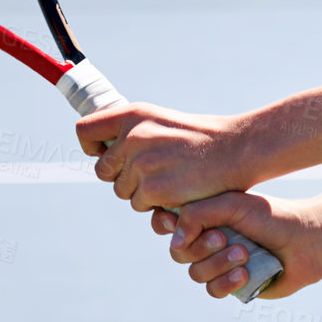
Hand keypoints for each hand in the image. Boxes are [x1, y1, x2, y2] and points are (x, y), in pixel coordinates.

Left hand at [77, 102, 249, 210]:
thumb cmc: (200, 139)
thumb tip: (102, 150)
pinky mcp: (154, 189)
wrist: (236, 150)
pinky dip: (157, 204)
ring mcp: (142, 165)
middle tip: (151, 173)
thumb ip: (132, 133)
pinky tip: (177, 190)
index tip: (105, 153)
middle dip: (122, 177)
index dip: (91, 147)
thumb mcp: (161, 122)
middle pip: (103, 170)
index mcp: (133, 115)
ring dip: (141, 192)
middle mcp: (133, 137)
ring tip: (170, 179)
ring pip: (122, 191)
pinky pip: (140, 205)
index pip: (85, 131)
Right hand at [151, 192, 321, 298]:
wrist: (305, 240)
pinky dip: (226, 282)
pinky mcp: (232, 285)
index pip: (167, 222)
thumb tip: (174, 242)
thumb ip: (197, 214)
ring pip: (195, 273)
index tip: (175, 221)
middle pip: (178, 252)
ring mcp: (219, 264)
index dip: (166, 225)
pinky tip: (244, 274)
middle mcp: (207, 241)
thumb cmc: (271, 216)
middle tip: (224, 237)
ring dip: (218, 264)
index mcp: (204, 217)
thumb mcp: (231, 204)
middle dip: (200, 247)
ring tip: (244, 254)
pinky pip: (213, 290)